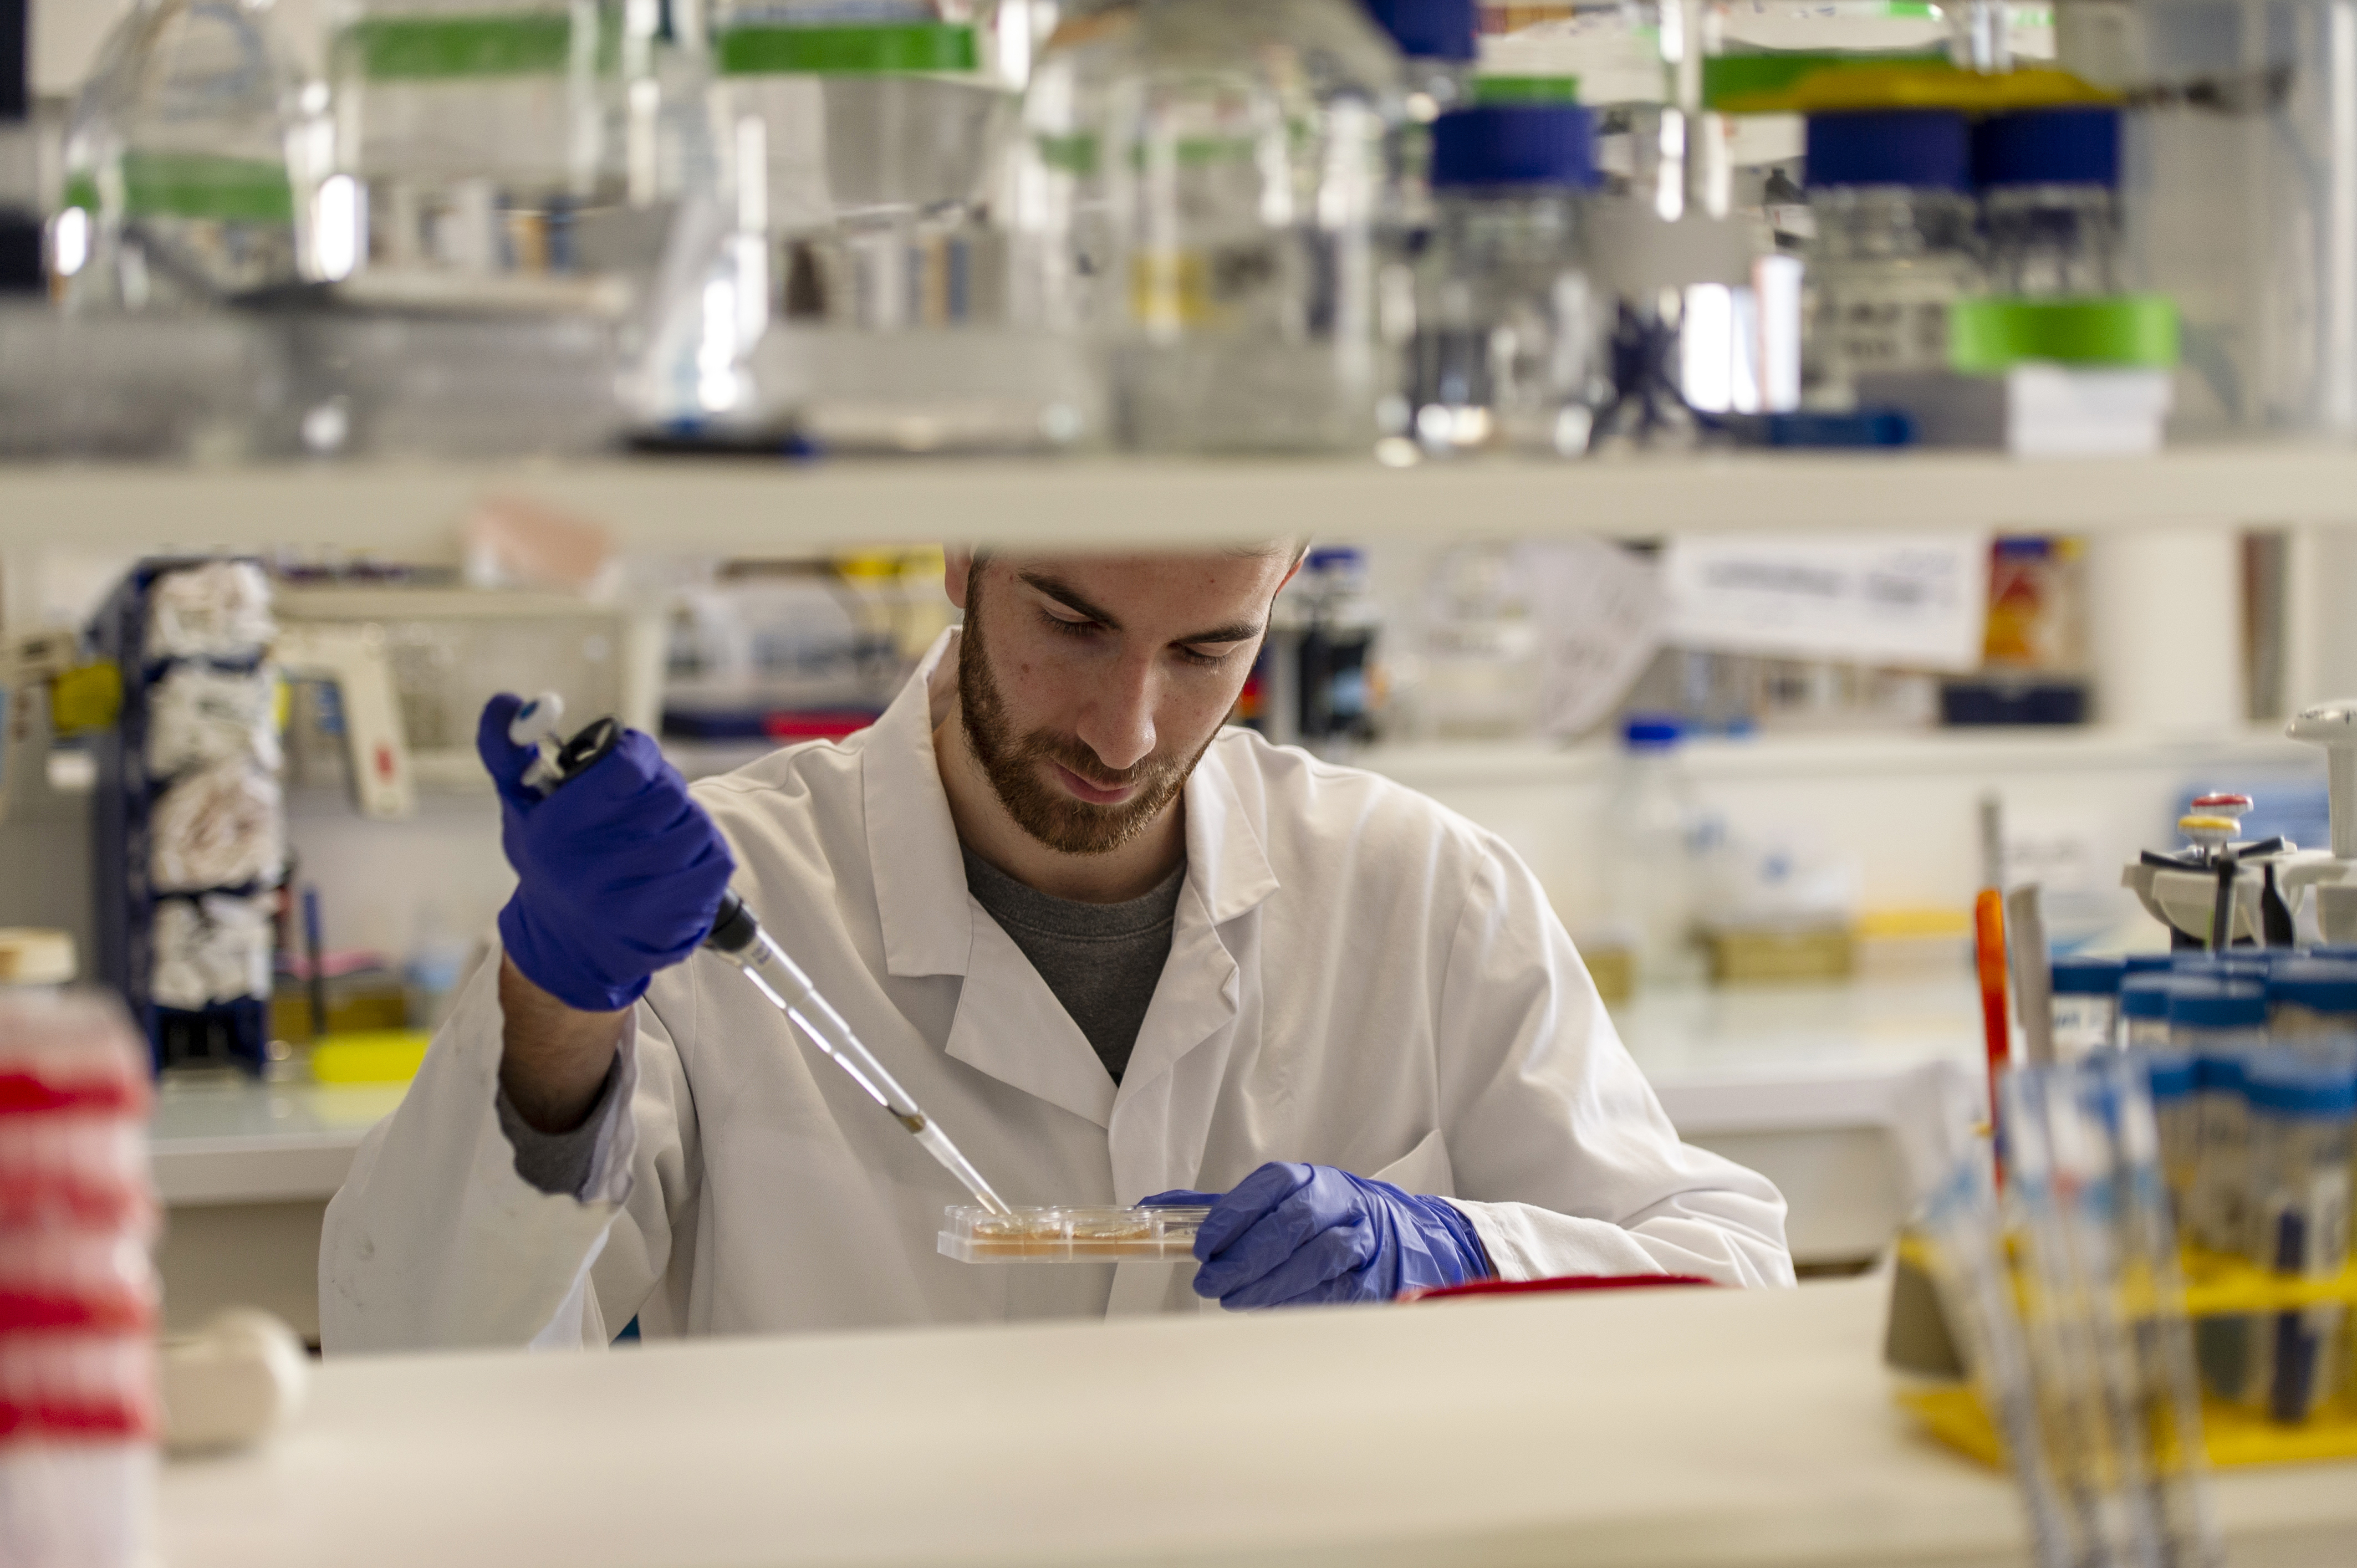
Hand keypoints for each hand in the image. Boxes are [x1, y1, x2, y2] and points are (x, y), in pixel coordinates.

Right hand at [479, 694, 736, 1013]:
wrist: (571, 944)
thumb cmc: (549, 860)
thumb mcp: (521, 807)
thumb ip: (510, 751)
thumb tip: (507, 702)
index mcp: (560, 830)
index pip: (628, 763)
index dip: (636, 753)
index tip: (630, 762)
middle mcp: (599, 865)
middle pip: (668, 791)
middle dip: (659, 789)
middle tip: (641, 804)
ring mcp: (642, 895)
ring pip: (695, 822)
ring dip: (682, 821)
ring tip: (655, 836)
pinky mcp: (680, 916)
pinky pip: (716, 857)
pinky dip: (703, 852)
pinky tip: (675, 864)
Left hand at [1177, 1162, 1491, 1308]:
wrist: (1388, 1233)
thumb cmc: (1316, 1217)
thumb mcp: (1271, 1203)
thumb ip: (1217, 1207)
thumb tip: (1152, 1206)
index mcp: (1308, 1178)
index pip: (1269, 1187)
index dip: (1233, 1215)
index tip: (1203, 1245)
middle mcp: (1338, 1201)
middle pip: (1290, 1225)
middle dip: (1244, 1257)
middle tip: (1209, 1281)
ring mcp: (1360, 1237)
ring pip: (1315, 1258)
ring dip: (1268, 1284)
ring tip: (1231, 1300)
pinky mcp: (1372, 1275)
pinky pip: (1334, 1289)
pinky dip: (1297, 1301)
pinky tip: (1268, 1309)